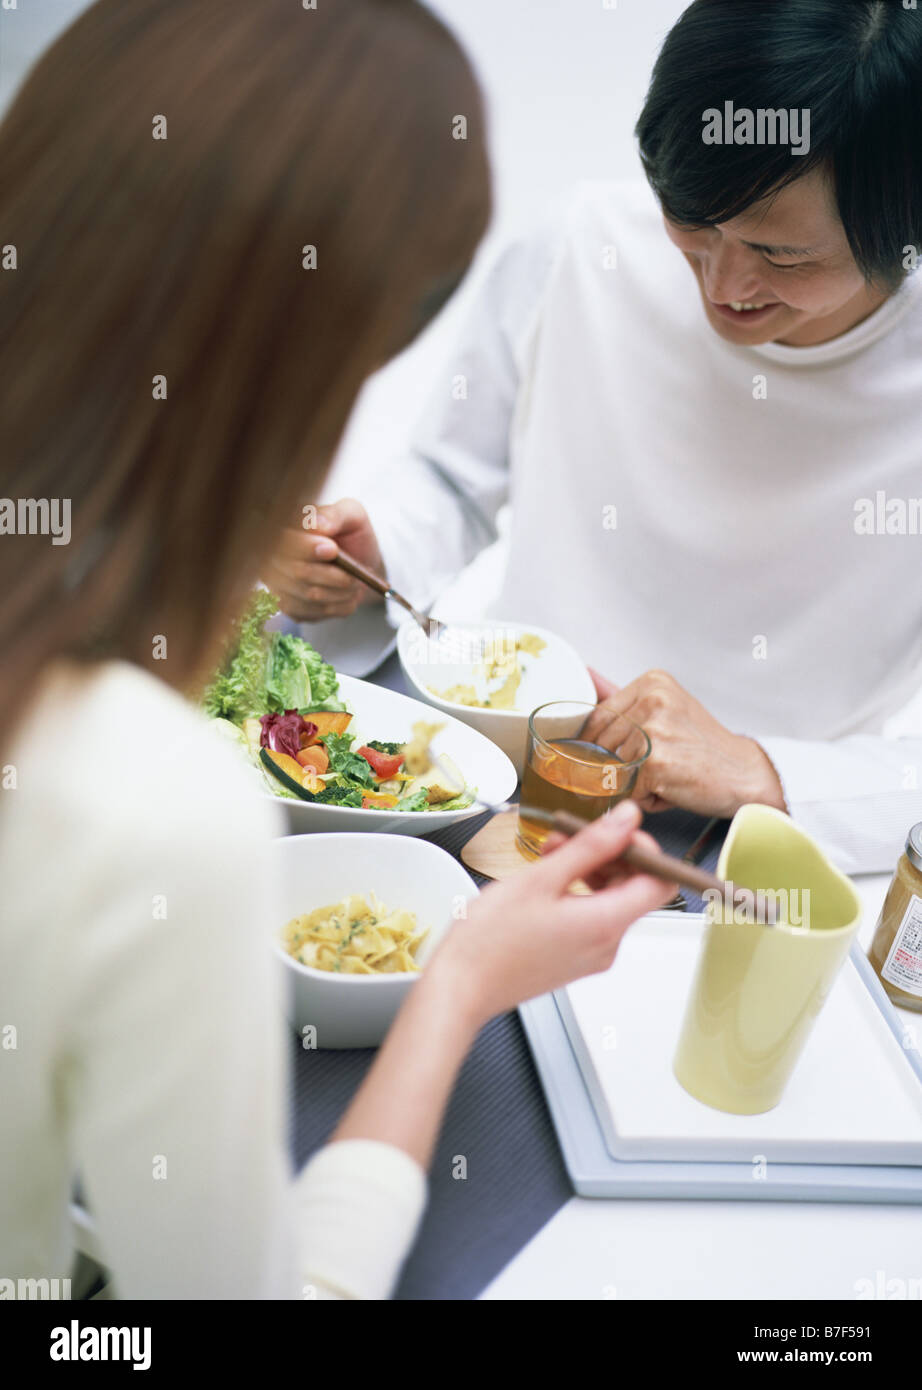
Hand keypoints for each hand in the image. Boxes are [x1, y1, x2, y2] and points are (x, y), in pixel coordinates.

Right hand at [261, 498, 384, 621]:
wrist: (360, 564)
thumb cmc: (352, 535)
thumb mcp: (351, 515)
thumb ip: (335, 515)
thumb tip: (317, 525)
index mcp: (283, 529)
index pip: (286, 542)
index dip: (308, 548)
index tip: (332, 550)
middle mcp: (272, 557)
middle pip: (298, 573)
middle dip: (334, 576)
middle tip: (356, 576)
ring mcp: (277, 584)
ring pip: (308, 596)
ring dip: (340, 594)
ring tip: (356, 586)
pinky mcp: (289, 607)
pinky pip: (312, 613)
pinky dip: (337, 607)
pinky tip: (348, 597)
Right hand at [424, 801, 676, 1027]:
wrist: (460, 988)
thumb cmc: (490, 939)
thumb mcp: (540, 879)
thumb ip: (590, 845)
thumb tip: (628, 819)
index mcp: (606, 923)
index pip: (661, 881)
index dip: (645, 849)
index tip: (614, 831)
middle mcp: (608, 944)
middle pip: (635, 888)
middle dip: (608, 854)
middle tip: (569, 837)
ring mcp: (592, 955)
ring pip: (611, 900)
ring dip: (589, 870)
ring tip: (549, 855)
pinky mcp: (575, 959)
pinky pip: (592, 917)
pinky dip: (577, 892)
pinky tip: (545, 882)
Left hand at [583, 668, 785, 818]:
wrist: (744, 773)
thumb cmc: (703, 747)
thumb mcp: (667, 710)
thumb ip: (625, 701)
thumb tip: (584, 674)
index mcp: (651, 683)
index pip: (598, 716)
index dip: (599, 744)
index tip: (614, 755)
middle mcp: (651, 700)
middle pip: (601, 744)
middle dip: (617, 767)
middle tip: (651, 770)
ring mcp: (653, 730)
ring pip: (612, 769)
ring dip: (633, 784)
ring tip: (666, 777)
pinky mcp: (656, 762)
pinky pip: (628, 790)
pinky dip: (645, 799)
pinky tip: (670, 789)